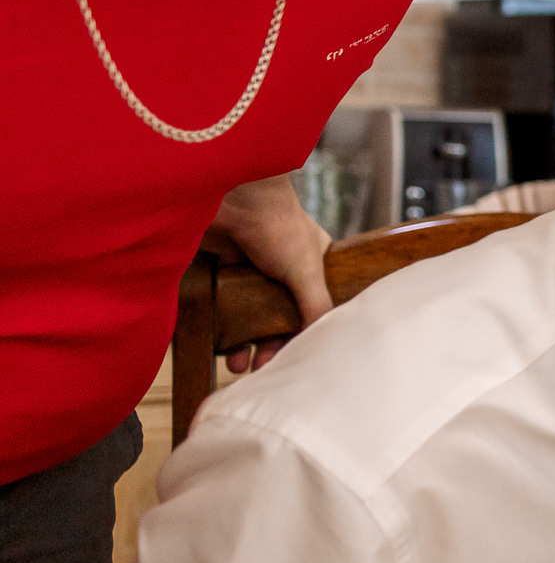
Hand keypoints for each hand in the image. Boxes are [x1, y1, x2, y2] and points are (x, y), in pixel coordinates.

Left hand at [208, 174, 332, 372]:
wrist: (231, 196)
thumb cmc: (277, 224)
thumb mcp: (306, 271)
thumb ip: (316, 307)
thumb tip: (325, 343)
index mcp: (312, 264)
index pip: (312, 308)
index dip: (303, 334)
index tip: (293, 358)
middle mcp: (283, 269)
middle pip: (278, 318)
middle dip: (269, 346)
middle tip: (261, 366)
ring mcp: (251, 271)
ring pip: (249, 317)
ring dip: (244, 344)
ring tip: (237, 365)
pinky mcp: (223, 271)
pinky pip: (225, 307)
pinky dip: (224, 330)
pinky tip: (221, 348)